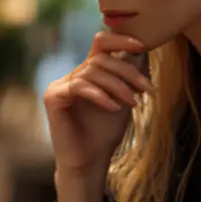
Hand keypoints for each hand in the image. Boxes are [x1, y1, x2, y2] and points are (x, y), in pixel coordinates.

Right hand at [44, 32, 151, 175]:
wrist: (90, 162)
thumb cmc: (106, 132)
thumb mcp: (125, 99)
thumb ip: (131, 75)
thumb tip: (145, 50)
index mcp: (89, 71)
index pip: (102, 42)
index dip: (121, 39)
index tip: (142, 46)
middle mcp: (73, 74)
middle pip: (101, 58)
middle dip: (128, 72)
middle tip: (147, 89)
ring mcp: (61, 84)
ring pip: (92, 71)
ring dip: (118, 86)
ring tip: (134, 103)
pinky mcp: (53, 96)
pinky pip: (80, 87)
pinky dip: (100, 96)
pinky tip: (115, 108)